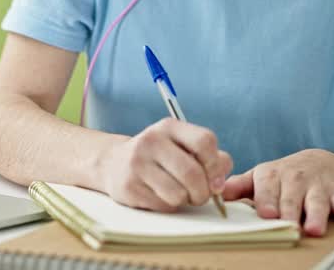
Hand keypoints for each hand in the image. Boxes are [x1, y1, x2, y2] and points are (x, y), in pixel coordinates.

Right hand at [97, 118, 231, 212]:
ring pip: (178, 194)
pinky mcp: (128, 186)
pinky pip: (162, 205)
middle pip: (192, 173)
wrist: (113, 163)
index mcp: (169, 127)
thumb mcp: (182, 146)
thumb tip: (220, 183)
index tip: (215, 179)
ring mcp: (137, 163)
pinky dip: (168, 206)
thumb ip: (210, 158)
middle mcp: (151, 140)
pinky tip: (160, 195)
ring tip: (178, 194)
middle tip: (200, 196)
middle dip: (203, 192)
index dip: (216, 165)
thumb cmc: (160, 157)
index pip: (205, 141)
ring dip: (185, 201)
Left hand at [221, 149, 333, 235]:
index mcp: (272, 175)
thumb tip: (216, 194)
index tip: (265, 212)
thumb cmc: (285, 175)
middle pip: (291, 198)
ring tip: (314, 229)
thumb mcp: (262, 177)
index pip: (267, 186)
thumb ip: (240, 186)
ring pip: (317, 202)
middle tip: (287, 225)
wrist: (322, 162)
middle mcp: (295, 178)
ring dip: (316, 215)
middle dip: (289, 211)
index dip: (266, 199)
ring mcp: (317, 185)